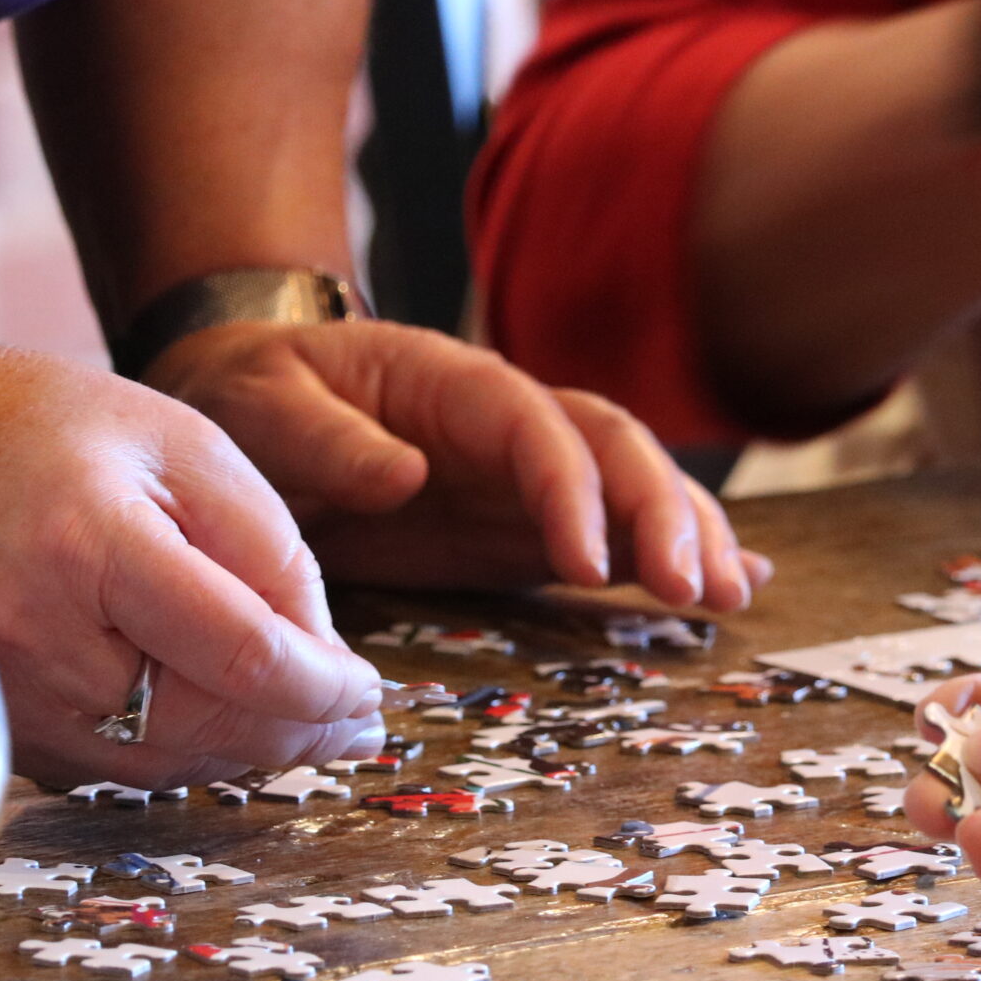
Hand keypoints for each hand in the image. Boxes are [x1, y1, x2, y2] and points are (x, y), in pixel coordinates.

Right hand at [0, 333, 383, 789]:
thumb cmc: (56, 426)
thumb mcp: (190, 449)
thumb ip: (271, 553)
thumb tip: (325, 664)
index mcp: (88, 548)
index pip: (240, 657)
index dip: (321, 689)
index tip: (370, 693)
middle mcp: (35, 639)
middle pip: (207, 724)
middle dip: (300, 730)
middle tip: (362, 726)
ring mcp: (5, 695)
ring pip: (168, 761)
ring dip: (251, 752)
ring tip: (314, 728)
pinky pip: (118, 764)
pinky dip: (188, 749)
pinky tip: (231, 724)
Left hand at [148, 320, 773, 609]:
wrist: (243, 400)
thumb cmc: (250, 396)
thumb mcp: (261, 405)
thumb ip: (326, 439)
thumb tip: (406, 475)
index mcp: (449, 384)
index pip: (536, 427)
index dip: (574, 490)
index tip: (591, 563)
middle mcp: (506, 424)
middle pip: (612, 449)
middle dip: (663, 516)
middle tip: (697, 592)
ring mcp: (522, 476)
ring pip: (630, 490)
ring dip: (687, 537)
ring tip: (734, 597)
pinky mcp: (522, 526)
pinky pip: (610, 536)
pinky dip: (669, 557)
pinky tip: (736, 585)